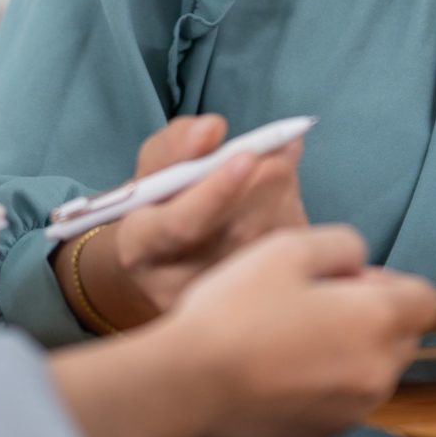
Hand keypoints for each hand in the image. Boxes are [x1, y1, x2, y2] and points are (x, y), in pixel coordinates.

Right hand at [67, 115, 309, 329]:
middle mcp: (178, 283)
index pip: (181, 225)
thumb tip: (212, 128)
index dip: (217, 191)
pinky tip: (281, 202)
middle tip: (275, 150)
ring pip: (273, 241)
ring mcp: (222, 301)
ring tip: (273, 171)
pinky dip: (294, 216)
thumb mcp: (154, 169)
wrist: (166, 263)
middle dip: (266, 183)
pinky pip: (293, 255)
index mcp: (141, 246)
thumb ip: (177, 144)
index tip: (247, 155)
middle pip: (238, 233)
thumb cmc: (160, 204)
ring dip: (284, 196)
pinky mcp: (257, 307)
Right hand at [158, 228, 435, 436]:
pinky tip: (282, 370)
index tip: (347, 279)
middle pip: (403, 337)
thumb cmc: (237, 310)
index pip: (425, 300)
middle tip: (314, 302)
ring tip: (294, 338)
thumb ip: (341, 245)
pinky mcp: (327, 433)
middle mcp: (380, 371)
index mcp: (378, 321)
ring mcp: (355, 409)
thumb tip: (359, 264)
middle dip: (374, 316)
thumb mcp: (286, 248)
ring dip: (352, 351)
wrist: (190, 384)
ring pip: (375, 370)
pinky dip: (328, 382)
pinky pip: (345, 398)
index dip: (391, 282)